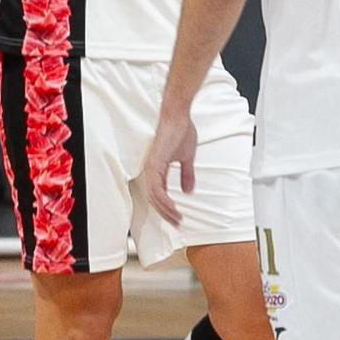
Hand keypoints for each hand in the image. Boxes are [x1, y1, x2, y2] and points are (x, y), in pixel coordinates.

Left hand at [143, 108, 198, 227]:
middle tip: (177, 223)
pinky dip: (164, 200)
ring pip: (154, 197)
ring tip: (177, 218)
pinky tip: (172, 207)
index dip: (168, 208)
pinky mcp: (154, 164)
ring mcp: (151, 167)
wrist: (178, 116)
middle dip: (166, 214)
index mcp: (158, 169)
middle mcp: (152, 170)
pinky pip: (156, 189)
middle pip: (155, 199)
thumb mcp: (187, 158)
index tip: (178, 217)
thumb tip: (188, 190)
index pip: (160, 194)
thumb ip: (186, 175)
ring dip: (166, 210)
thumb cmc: (181, 130)